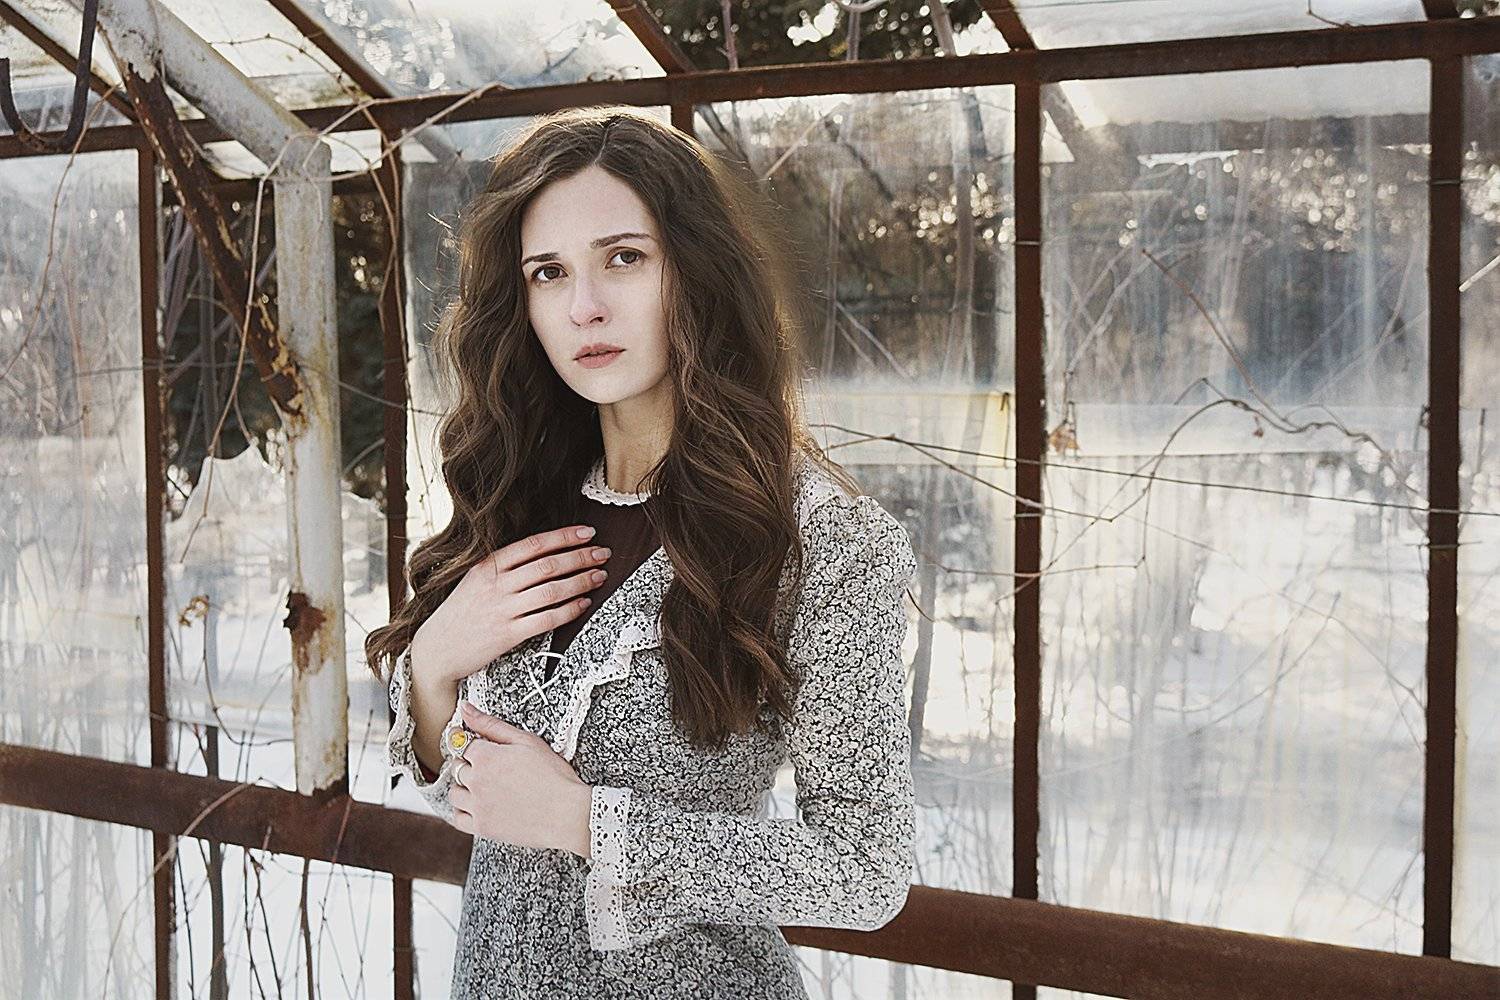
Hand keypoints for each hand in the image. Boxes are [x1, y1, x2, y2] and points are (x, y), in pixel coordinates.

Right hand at [410, 525, 613, 686]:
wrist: (436, 648)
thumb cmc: (461, 612)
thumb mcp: (475, 579)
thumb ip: (503, 566)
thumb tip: (545, 551)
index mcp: (487, 566)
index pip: (532, 544)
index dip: (563, 537)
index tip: (587, 532)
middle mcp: (495, 585)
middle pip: (547, 565)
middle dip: (580, 557)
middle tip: (603, 553)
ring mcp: (502, 610)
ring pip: (551, 590)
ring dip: (580, 581)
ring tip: (599, 575)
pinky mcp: (507, 635)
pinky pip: (546, 619)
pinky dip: (569, 610)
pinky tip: (584, 603)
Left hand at [447, 702, 593, 857]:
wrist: (567, 813)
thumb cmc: (554, 777)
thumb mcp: (526, 740)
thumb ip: (491, 724)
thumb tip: (466, 708)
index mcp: (486, 757)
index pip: (462, 744)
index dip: (473, 744)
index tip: (479, 747)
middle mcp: (476, 781)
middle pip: (457, 767)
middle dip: (470, 764)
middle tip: (492, 767)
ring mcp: (477, 805)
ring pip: (454, 792)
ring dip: (464, 786)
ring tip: (486, 786)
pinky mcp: (482, 827)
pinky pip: (457, 818)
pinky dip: (463, 811)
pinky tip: (478, 805)